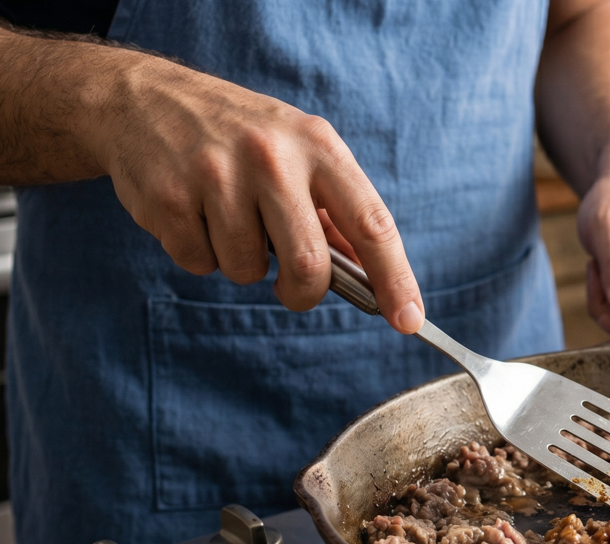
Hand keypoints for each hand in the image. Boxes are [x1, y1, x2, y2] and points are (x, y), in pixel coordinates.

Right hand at [89, 54, 423, 331]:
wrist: (142, 99)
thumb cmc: (239, 136)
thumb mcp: (298, 151)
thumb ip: (335, 212)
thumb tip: (373, 278)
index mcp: (318, 145)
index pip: (372, 224)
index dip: (395, 278)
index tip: (409, 320)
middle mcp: (272, 156)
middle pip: (309, 265)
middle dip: (303, 292)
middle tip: (291, 288)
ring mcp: (217, 174)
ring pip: (248, 270)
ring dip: (242, 263)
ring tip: (226, 219)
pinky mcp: (169, 196)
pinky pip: (199, 263)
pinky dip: (200, 254)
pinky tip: (193, 214)